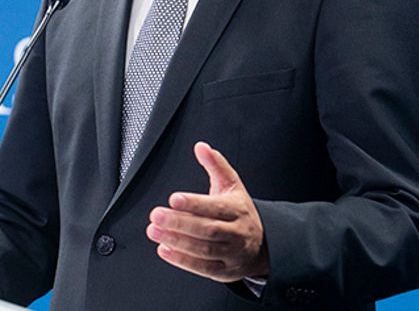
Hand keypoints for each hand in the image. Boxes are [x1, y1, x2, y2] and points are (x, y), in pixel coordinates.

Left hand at [146, 141, 268, 282]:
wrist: (264, 245)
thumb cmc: (241, 212)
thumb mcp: (233, 186)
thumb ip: (216, 165)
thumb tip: (201, 147)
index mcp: (237, 209)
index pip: (215, 207)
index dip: (194, 203)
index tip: (173, 199)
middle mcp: (236, 232)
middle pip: (207, 229)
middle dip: (179, 223)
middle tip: (156, 215)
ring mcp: (231, 253)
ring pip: (203, 249)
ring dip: (176, 241)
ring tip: (154, 231)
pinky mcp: (224, 271)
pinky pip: (203, 268)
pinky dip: (182, 260)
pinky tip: (164, 250)